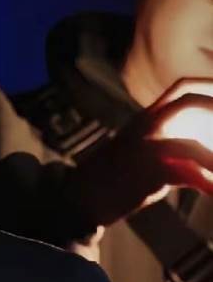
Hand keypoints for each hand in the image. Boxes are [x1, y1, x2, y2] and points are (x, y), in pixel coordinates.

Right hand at [70, 79, 212, 226]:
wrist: (81, 196)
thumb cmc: (114, 178)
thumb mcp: (141, 152)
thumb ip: (170, 144)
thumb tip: (200, 153)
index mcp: (146, 118)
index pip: (182, 88)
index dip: (209, 86)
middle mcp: (146, 126)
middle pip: (190, 103)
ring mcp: (144, 149)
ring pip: (192, 145)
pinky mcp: (145, 173)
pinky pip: (185, 174)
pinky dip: (205, 182)